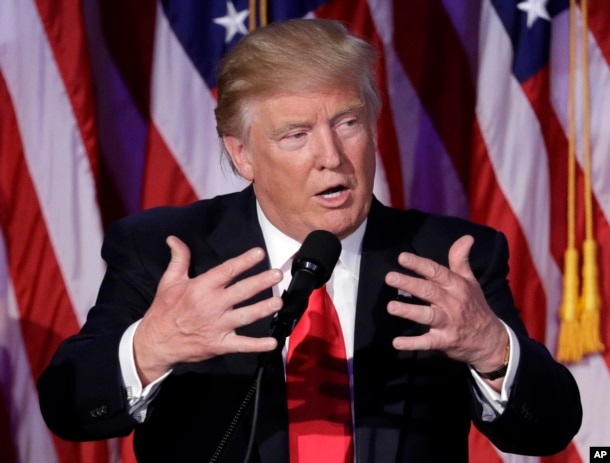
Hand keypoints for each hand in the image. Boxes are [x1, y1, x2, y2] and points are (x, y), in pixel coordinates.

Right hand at [134, 235, 282, 384]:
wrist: (155, 342)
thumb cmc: (164, 310)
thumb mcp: (169, 281)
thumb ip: (178, 259)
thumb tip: (174, 239)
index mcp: (201, 287)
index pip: (227, 270)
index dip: (244, 261)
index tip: (260, 253)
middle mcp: (212, 305)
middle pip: (241, 291)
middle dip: (261, 282)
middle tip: (278, 274)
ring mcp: (217, 326)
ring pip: (245, 316)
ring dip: (263, 309)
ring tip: (279, 302)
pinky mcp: (219, 344)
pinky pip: (241, 345)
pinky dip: (257, 345)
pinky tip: (272, 342)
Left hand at [385, 235, 508, 376]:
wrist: (491, 340)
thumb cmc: (475, 306)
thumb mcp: (471, 282)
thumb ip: (461, 260)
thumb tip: (466, 237)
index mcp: (457, 286)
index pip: (436, 272)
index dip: (419, 264)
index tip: (402, 258)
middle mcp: (452, 303)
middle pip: (429, 291)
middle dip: (409, 284)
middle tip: (389, 277)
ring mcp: (448, 323)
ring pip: (427, 315)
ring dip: (409, 311)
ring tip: (390, 306)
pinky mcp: (444, 341)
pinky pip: (427, 342)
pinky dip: (412, 343)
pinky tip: (397, 342)